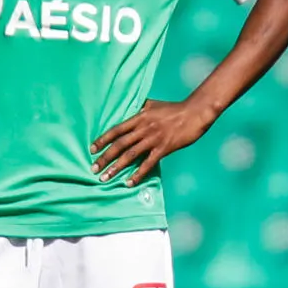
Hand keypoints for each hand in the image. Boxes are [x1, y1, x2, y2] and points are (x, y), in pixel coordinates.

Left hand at [92, 98, 212, 186]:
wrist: (195, 113)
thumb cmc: (174, 108)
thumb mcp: (153, 104)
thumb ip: (140, 108)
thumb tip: (130, 108)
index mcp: (139, 117)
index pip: (116, 130)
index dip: (103, 140)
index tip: (92, 149)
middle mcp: (143, 128)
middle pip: (119, 144)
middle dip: (105, 157)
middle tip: (94, 168)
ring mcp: (153, 139)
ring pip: (130, 155)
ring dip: (116, 167)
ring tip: (106, 178)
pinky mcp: (164, 148)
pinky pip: (148, 163)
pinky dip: (137, 174)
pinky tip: (129, 182)